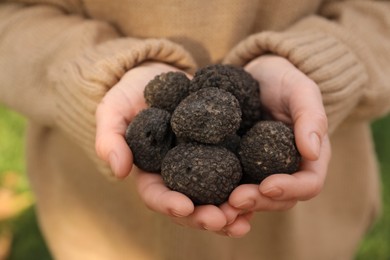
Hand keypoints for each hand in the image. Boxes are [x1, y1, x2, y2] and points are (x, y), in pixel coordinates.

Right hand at [95, 62, 237, 234]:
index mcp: (151, 171)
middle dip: (205, 217)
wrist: (165, 75)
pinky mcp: (223, 153)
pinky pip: (235, 175)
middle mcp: (178, 175)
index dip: (168, 204)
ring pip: (215, 197)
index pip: (156, 195)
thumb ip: (110, 136)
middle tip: (223, 220)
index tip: (184, 207)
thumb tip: (118, 170)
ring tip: (246, 218)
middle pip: (190, 205)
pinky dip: (247, 187)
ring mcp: (202, 166)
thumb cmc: (134, 92)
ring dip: (231, 212)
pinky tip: (262, 193)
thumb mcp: (114, 108)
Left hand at [221, 55, 330, 232]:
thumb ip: (311, 116)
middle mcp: (285, 170)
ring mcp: (259, 171)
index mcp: (308, 157)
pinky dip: (221, 195)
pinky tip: (204, 196)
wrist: (256, 77)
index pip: (308, 184)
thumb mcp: (300, 90)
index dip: (290, 189)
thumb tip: (313, 152)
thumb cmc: (283, 80)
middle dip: (258, 201)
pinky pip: (231, 185)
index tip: (268, 185)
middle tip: (234, 200)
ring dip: (237, 206)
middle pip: (278, 199)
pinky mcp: (237, 167)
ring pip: (253, 198)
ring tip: (218, 206)